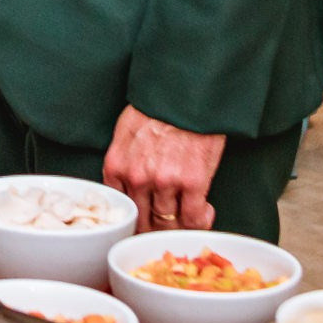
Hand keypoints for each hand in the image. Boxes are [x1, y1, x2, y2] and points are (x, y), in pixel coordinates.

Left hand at [103, 105, 226, 230]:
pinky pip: (194, 218)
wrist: (185, 94)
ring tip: (190, 217)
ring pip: (169, 223)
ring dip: (181, 226)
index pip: (122, 208)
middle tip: (170, 227)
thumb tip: (128, 188)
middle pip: (144, 222)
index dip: (136, 221)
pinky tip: (205, 212)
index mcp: (117, 166)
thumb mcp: (125, 133)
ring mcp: (164, 182)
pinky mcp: (192, 183)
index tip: (146, 224)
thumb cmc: (157, 110)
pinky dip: (201, 221)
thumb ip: (123, 163)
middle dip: (156, 229)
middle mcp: (137, 178)